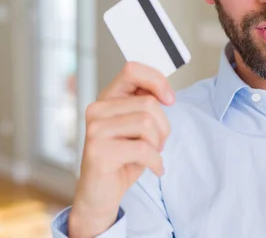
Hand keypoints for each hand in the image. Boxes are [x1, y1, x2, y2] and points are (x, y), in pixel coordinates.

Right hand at [69, 62, 174, 237]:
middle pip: (149, 104)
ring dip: (158, 144)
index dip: (157, 80)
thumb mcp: (137, 127)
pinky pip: (143, 149)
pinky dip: (156, 161)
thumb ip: (145, 106)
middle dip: (164, 127)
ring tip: (152, 155)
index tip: (170, 99)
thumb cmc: (123, 158)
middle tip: (158, 144)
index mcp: (107, 98)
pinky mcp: (98, 151)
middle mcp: (97, 110)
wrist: (99, 195)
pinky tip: (154, 168)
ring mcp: (95, 130)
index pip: (132, 70)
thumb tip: (165, 93)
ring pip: (147, 124)